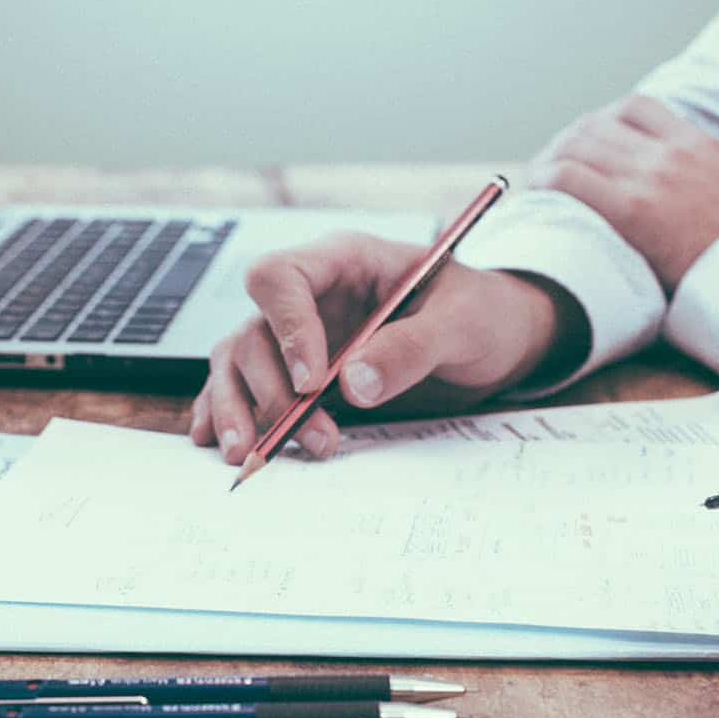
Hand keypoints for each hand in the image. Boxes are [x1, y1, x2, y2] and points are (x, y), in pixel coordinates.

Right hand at [190, 232, 578, 463]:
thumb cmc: (483, 314)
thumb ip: (411, 347)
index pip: (281, 278)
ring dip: (240, 409)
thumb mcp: (463, 323)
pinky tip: (220, 441)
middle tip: (314, 436)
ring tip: (250, 456)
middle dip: (273, 390)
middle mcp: (312, 296)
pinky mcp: (300, 372)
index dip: (286, 328)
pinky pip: (247, 386)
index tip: (312, 382)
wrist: (498, 340)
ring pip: (239, 362)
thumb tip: (353, 384)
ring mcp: (300, 335)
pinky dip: (229, 413)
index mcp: (344, 261)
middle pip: (253, 331)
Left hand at [527, 95, 718, 291]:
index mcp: (699, 146)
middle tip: (548, 171)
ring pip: (576, 145)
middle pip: (595, 125)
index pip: (635, 108)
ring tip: (535, 187)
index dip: (600, 123)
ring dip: (548, 162)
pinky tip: (535, 199)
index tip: (586, 146)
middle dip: (565, 145)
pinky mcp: (633, 211)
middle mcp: (672, 152)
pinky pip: (568, 179)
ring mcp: (652, 178)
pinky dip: (543, 183)